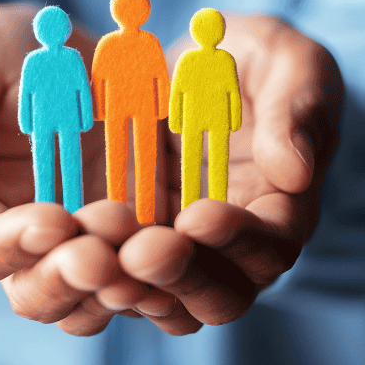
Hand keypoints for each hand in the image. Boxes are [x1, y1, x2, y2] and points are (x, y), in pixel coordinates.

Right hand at [0, 3, 173, 335]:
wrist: (61, 55)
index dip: (14, 243)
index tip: (52, 219)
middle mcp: (31, 244)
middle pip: (41, 294)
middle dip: (72, 278)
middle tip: (106, 252)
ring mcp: (89, 243)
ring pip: (99, 299)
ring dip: (125, 286)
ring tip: (156, 253)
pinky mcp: (139, 232)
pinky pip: (152, 274)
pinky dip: (170, 274)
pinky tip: (192, 249)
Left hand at [119, 14, 343, 329]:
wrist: (194, 65)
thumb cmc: (254, 61)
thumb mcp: (287, 62)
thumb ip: (296, 109)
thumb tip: (295, 173)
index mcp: (285, 208)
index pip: (273, 245)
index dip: (240, 238)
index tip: (199, 216)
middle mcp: (237, 247)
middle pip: (222, 295)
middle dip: (183, 276)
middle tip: (142, 251)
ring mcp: (183, 252)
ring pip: (167, 303)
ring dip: (135, 288)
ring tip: (97, 257)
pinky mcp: (134, 243)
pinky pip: (118, 280)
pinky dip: (96, 276)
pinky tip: (68, 251)